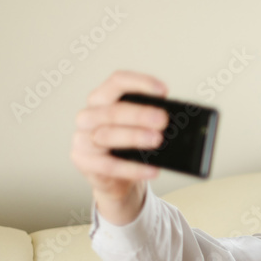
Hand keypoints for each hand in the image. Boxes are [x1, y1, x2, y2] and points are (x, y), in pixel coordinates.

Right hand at [70, 70, 170, 224]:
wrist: (114, 178)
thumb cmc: (128, 146)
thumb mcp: (138, 127)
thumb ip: (150, 119)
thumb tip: (177, 119)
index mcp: (101, 99)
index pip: (117, 82)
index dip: (140, 83)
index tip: (163, 91)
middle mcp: (88, 116)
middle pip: (112, 111)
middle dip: (139, 114)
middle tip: (163, 119)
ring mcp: (82, 139)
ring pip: (107, 135)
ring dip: (134, 137)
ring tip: (157, 140)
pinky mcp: (84, 162)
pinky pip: (110, 166)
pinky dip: (133, 168)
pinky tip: (153, 169)